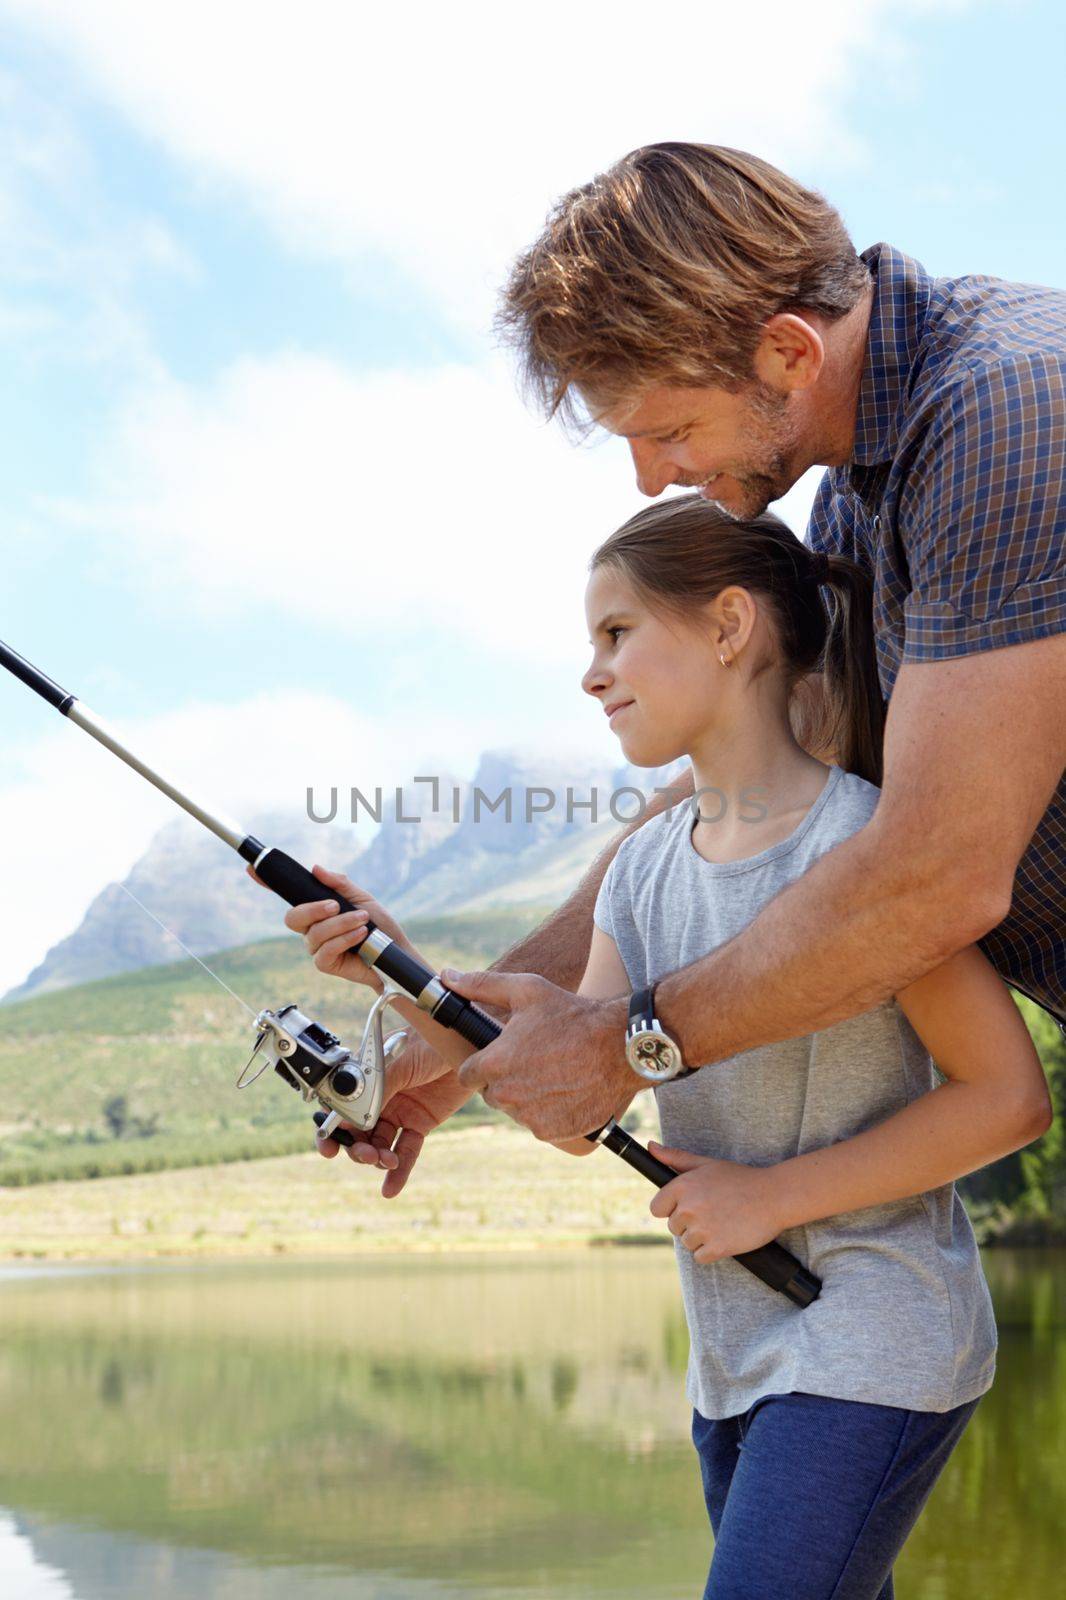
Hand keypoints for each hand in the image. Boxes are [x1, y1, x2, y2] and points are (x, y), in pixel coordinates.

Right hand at [246, 863, 414, 992]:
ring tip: (363, 921)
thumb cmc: (379, 926)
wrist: (396, 952)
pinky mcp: (325, 964)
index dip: (267, 883)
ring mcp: (316, 947)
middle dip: (313, 909)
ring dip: (341, 923)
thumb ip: (339, 884)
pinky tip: (359, 936)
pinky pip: (324, 950)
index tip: (252, 869)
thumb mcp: (362, 898)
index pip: (289, 895)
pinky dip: (343, 939)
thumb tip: (316, 868)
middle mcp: (312, 928)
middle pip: (292, 917)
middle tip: (336, 905)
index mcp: (317, 909)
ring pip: (314, 933)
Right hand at [317, 1034, 474, 1196]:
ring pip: (378, 1144)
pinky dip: (398, 1171)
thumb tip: (355, 1114)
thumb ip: (379, 1087)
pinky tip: (390, 1189)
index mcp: (367, 1078)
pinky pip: (405, 1151)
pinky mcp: (420, 1124)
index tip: (328, 1146)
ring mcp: (398, 1112)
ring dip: (377, 1158)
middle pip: (357, 1131)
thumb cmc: (433, 1041)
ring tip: (386, 1162)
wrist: (469, 1046)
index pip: (340, 1106)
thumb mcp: (402, 1061)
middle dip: (356, 1147)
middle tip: (366, 1155)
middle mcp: (379, 1097)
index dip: (331, 1128)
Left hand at [446, 968, 631, 1140]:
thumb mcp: (527, 990)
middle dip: (505, 1079)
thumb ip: (482, 985)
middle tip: (532, 1060)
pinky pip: (538, 1124)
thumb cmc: (573, 1015)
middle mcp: (508, 1094)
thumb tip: (447, 976)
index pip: (467, 1074)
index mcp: (495, 1063)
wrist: (621, 1048)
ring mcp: (530, 1116)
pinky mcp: (551, 1132)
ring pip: (515, 1109)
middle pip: (491, 1093)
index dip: (482, 1063)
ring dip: (526, 1096)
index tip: (500, 1055)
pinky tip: (564, 1089)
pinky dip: (547, 1112)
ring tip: (552, 1072)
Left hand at [647, 1142, 785, 1262]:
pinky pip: (700, 1257)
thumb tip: (651, 1147)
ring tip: (722, 1223)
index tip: (687, 1207)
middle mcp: (689, 1208)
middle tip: (713, 1212)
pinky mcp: (717, 1247)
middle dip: (689, 1223)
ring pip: (687, 1243)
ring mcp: (703, 1229)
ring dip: (701, 1238)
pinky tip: (726, 1237)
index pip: (657, 1208)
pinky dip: (712, 1252)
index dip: (671, 1209)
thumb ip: (676, 1157)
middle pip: (673, 1227)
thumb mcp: (707, 1164)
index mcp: (683, 1186)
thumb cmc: (740, 1179)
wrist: (774, 1197)